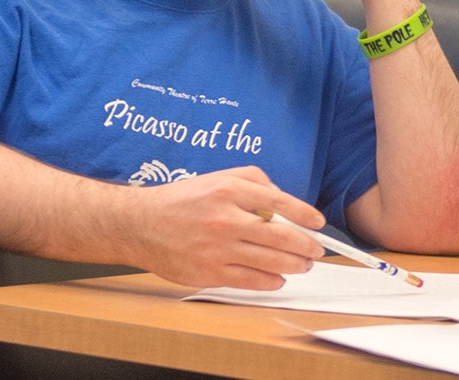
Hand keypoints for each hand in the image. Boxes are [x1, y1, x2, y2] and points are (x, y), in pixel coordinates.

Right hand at [119, 166, 328, 289]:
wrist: (139, 225)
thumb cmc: (181, 201)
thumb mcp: (217, 177)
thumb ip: (253, 180)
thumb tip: (280, 197)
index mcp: (228, 192)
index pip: (280, 203)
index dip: (305, 215)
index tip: (319, 223)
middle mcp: (224, 220)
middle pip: (280, 237)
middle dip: (306, 246)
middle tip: (317, 250)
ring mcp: (216, 249)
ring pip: (269, 262)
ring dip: (294, 265)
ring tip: (304, 264)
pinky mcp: (207, 273)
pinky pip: (248, 281)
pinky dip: (270, 281)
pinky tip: (278, 279)